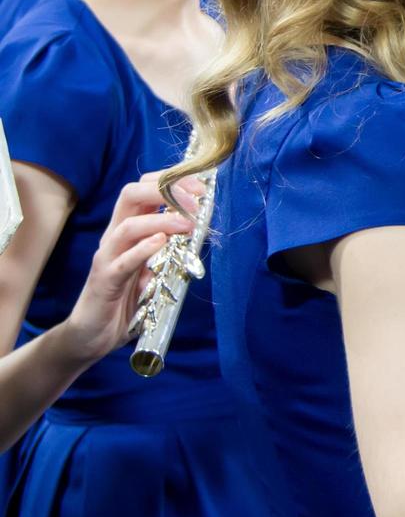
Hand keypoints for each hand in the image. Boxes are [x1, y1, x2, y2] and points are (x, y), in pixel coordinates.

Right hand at [53, 174, 202, 362]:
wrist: (92, 335)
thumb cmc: (126, 299)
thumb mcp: (153, 269)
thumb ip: (170, 249)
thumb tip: (199, 230)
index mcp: (128, 229)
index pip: (143, 189)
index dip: (171, 181)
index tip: (201, 187)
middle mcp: (115, 237)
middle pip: (131, 195)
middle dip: (166, 190)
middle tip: (197, 200)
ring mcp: (108, 257)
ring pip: (128, 226)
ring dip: (161, 220)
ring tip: (188, 224)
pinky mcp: (105, 281)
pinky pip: (123, 261)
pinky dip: (142, 249)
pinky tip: (161, 243)